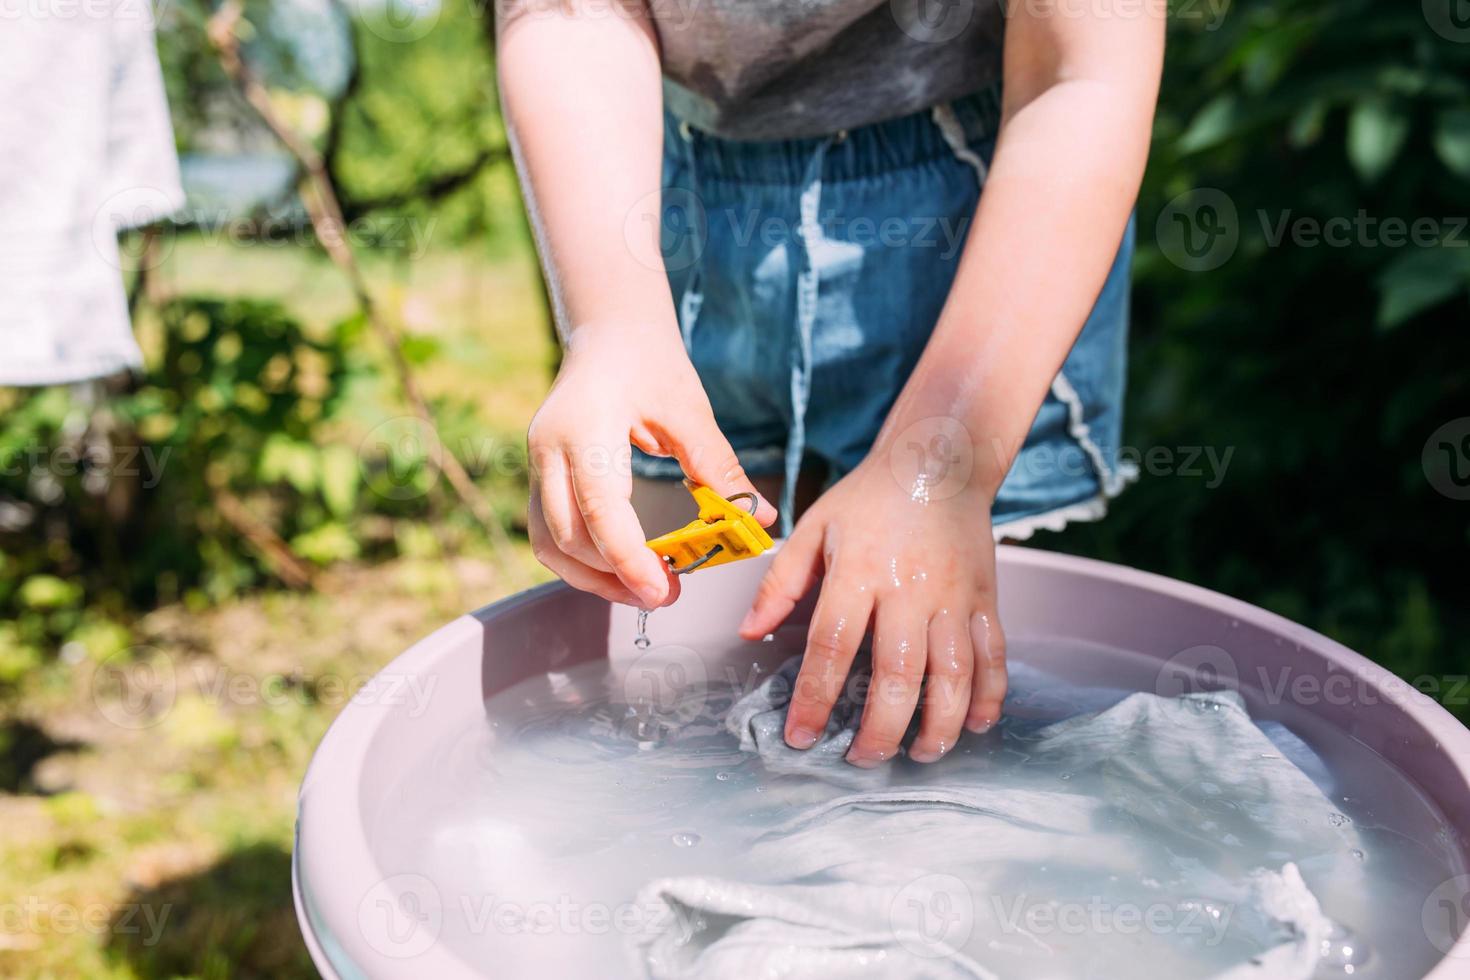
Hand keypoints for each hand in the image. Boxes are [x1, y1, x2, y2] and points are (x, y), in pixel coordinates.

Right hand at [527, 321, 777, 607]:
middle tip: (667, 594)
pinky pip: (548, 534)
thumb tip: (757, 519)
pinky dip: (581, 562)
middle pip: (567, 536)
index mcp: (585, 426)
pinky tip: (620, 572)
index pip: (599, 506)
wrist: (610, 331)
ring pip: (549, 544)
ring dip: (593, 578)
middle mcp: (548, 448)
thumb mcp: (690, 411)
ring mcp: (537, 463)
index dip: (627, 557)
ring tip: (645, 591)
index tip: (663, 589)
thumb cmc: (650, 363)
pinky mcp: (540, 476)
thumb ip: (719, 467)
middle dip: (614, 577)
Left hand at [738, 454, 1005, 765]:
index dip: (816, 697)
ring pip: (954, 673)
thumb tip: (750, 632)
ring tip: (921, 754)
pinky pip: (993, 655)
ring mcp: (953, 595)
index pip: (833, 645)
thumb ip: (781, 582)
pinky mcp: (985, 598)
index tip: (802, 735)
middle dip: (881, 727)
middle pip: (898, 672)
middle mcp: (909, 588)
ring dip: (939, 723)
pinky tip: (974, 725)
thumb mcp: (815, 527)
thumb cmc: (871, 498)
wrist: (940, 460)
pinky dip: (989, 696)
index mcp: (858, 571)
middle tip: (863, 759)